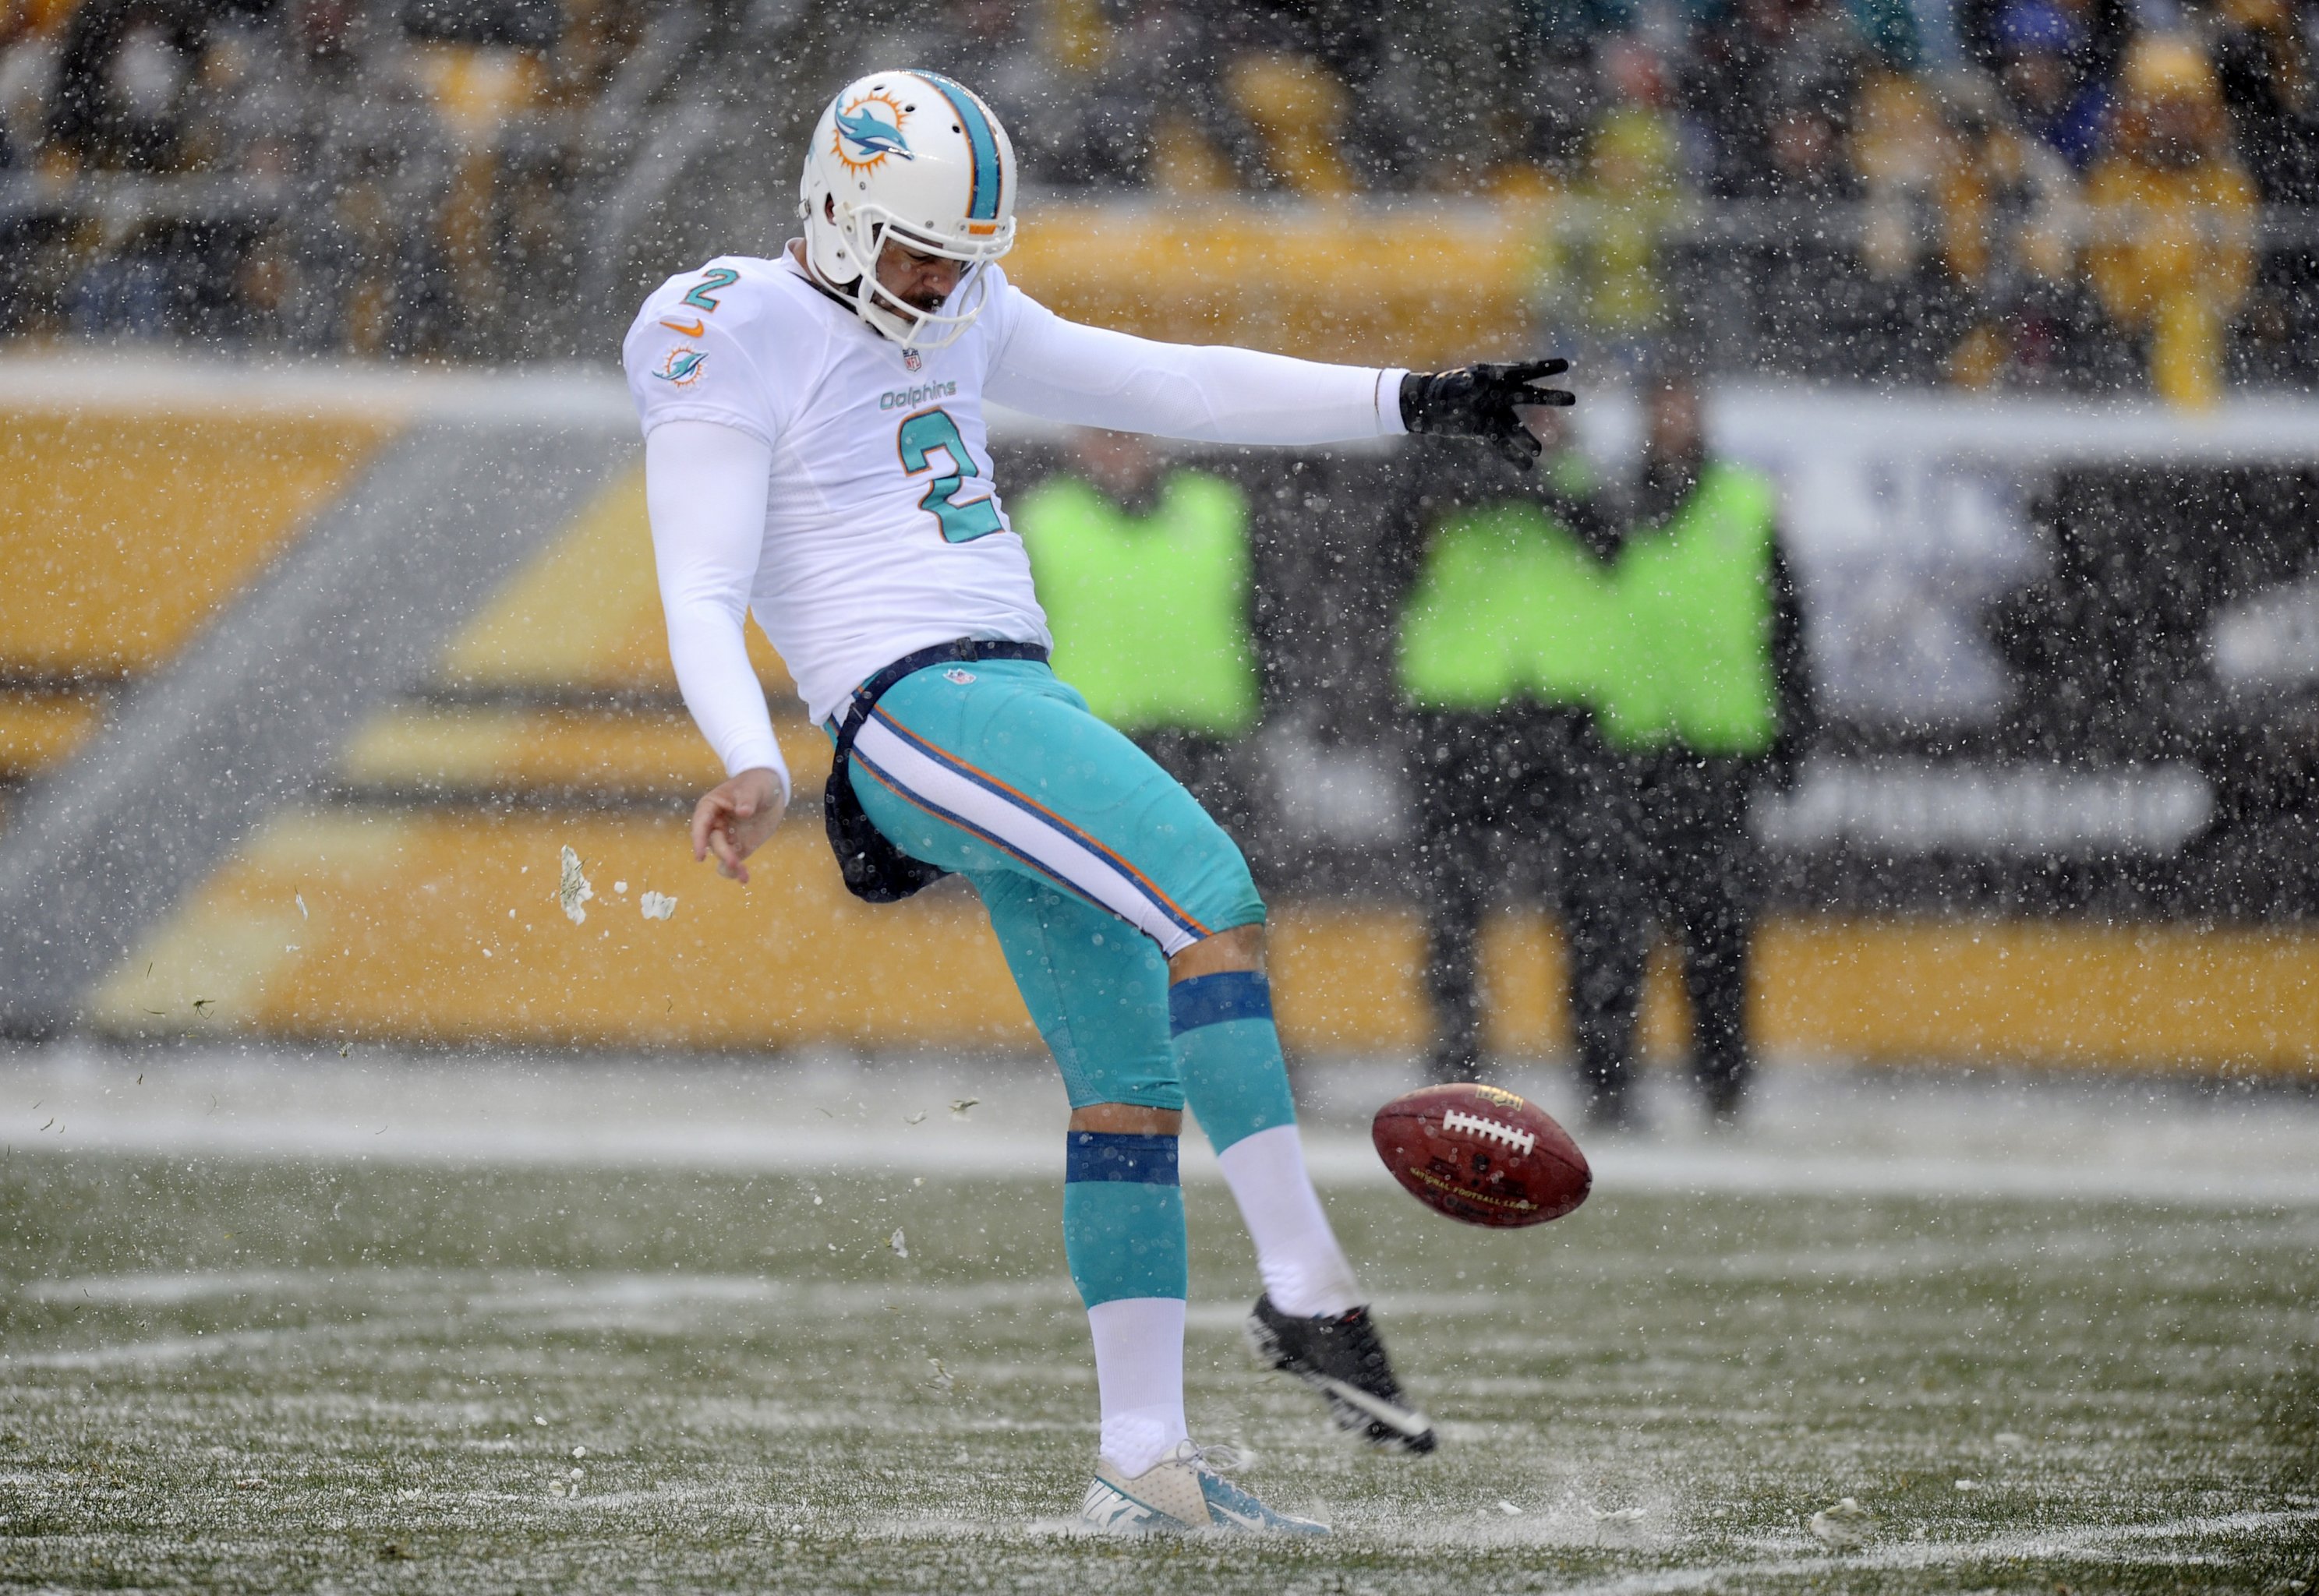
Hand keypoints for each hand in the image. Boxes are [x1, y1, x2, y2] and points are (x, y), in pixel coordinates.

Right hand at [690, 767, 785, 883]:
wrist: (771, 790)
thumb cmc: (757, 783)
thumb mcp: (754, 788)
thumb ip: (747, 800)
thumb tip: (742, 812)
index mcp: (710, 806)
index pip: (700, 824)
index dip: (698, 840)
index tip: (700, 856)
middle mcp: (715, 824)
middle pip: (713, 843)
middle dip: (723, 854)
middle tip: (736, 863)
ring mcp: (727, 836)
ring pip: (722, 855)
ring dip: (730, 867)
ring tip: (743, 876)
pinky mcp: (740, 846)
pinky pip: (734, 861)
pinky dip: (737, 871)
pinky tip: (745, 878)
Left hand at [1400, 358, 1575, 467]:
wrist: (1428, 406)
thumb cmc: (1441, 388)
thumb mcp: (1450, 384)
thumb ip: (1462, 383)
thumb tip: (1473, 382)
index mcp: (1494, 376)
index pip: (1522, 370)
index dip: (1544, 368)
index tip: (1565, 365)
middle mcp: (1500, 394)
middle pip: (1529, 395)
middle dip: (1549, 397)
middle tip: (1572, 399)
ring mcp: (1496, 412)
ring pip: (1516, 426)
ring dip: (1526, 439)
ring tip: (1537, 451)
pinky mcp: (1487, 429)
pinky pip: (1503, 443)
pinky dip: (1513, 455)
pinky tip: (1527, 467)